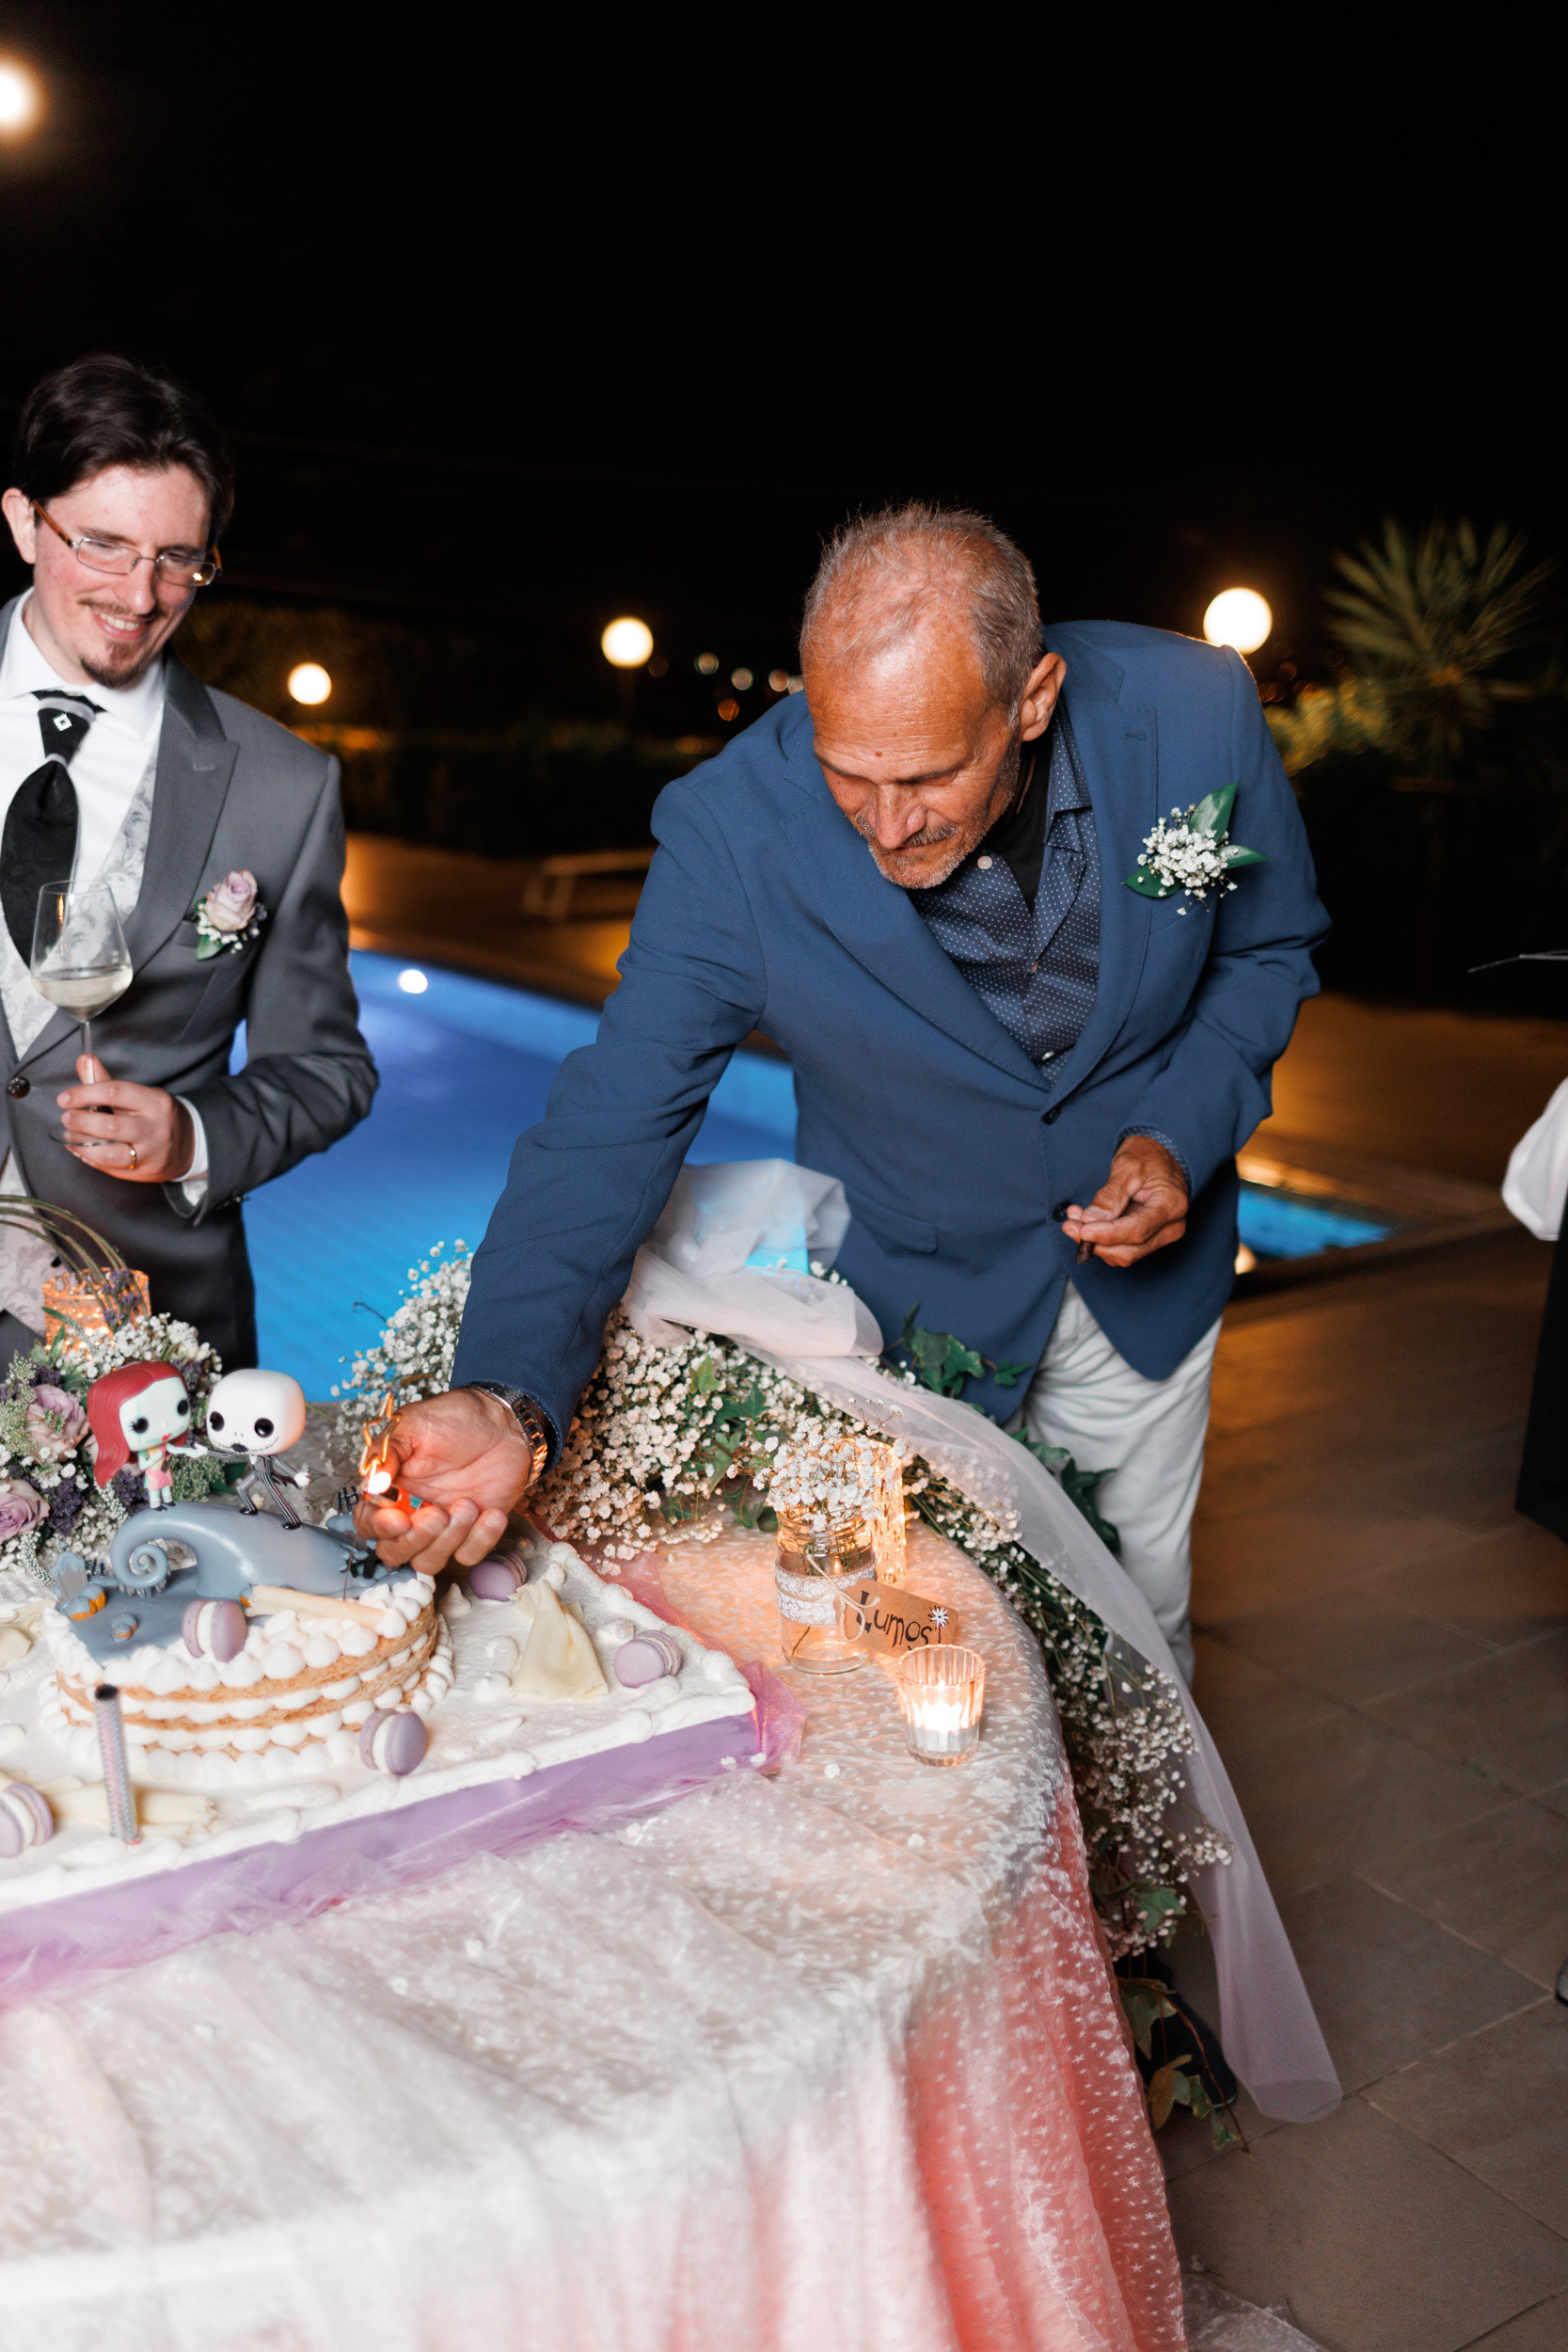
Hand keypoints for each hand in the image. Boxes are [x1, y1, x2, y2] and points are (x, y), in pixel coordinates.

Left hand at [57, 1056, 194, 1182]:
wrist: (189, 1144)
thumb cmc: (156, 1115)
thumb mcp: (138, 1094)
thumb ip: (107, 1080)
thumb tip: (84, 1060)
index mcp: (155, 1101)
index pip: (114, 1092)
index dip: (84, 1094)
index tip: (65, 1099)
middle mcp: (155, 1128)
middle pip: (110, 1126)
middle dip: (80, 1121)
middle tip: (67, 1117)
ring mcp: (151, 1153)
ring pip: (108, 1152)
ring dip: (81, 1143)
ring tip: (69, 1135)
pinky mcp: (144, 1171)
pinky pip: (110, 1167)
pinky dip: (89, 1157)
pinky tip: (79, 1149)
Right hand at [353, 1388, 538, 1571]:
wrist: (503, 1422)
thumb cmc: (455, 1419)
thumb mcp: (415, 1424)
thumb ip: (388, 1453)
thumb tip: (372, 1485)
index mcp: (390, 1490)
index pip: (367, 1523)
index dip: (378, 1528)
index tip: (399, 1519)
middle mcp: (411, 1514)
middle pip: (394, 1552)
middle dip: (415, 1540)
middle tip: (436, 1514)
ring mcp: (442, 1527)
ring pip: (429, 1562)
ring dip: (447, 1541)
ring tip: (467, 1505)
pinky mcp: (473, 1532)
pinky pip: (468, 1556)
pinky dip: (480, 1540)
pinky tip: (491, 1512)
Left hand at [1062, 1137, 1188, 1267]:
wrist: (1161, 1156)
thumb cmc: (1148, 1156)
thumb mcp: (1127, 1167)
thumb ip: (1110, 1195)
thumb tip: (1090, 1220)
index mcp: (1172, 1204)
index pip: (1138, 1230)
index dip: (1107, 1234)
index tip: (1082, 1230)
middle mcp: (1172, 1226)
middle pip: (1131, 1249)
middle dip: (1096, 1242)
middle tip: (1069, 1224)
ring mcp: (1163, 1236)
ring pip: (1125, 1255)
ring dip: (1096, 1243)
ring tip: (1075, 1219)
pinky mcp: (1150, 1240)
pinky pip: (1123, 1250)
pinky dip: (1102, 1242)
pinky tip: (1087, 1224)